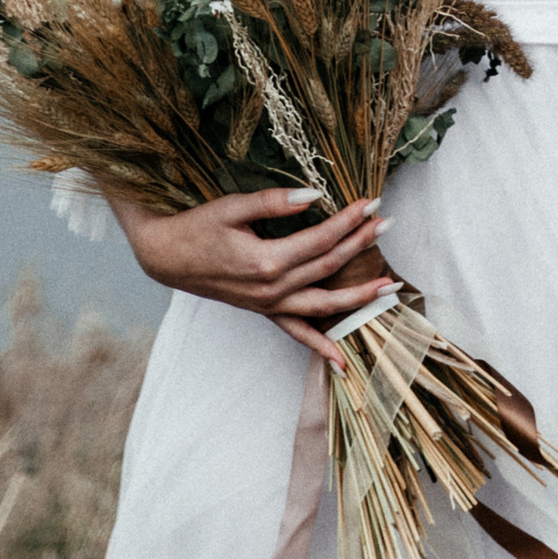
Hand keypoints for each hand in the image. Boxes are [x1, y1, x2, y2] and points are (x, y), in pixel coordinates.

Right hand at [109, 187, 390, 367]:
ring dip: (358, 297)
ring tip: (389, 286)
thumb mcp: (232, 207)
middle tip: (388, 222)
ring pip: (322, 306)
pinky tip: (342, 362)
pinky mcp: (264, 311)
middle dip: (361, 245)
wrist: (169, 257)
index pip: (321, 240)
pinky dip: (321, 347)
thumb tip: (314, 196)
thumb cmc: (198, 227)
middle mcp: (272, 289)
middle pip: (328, 267)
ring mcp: (269, 305)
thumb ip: (273, 203)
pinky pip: (297, 334)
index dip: (348, 221)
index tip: (371, 202)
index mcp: (266, 261)